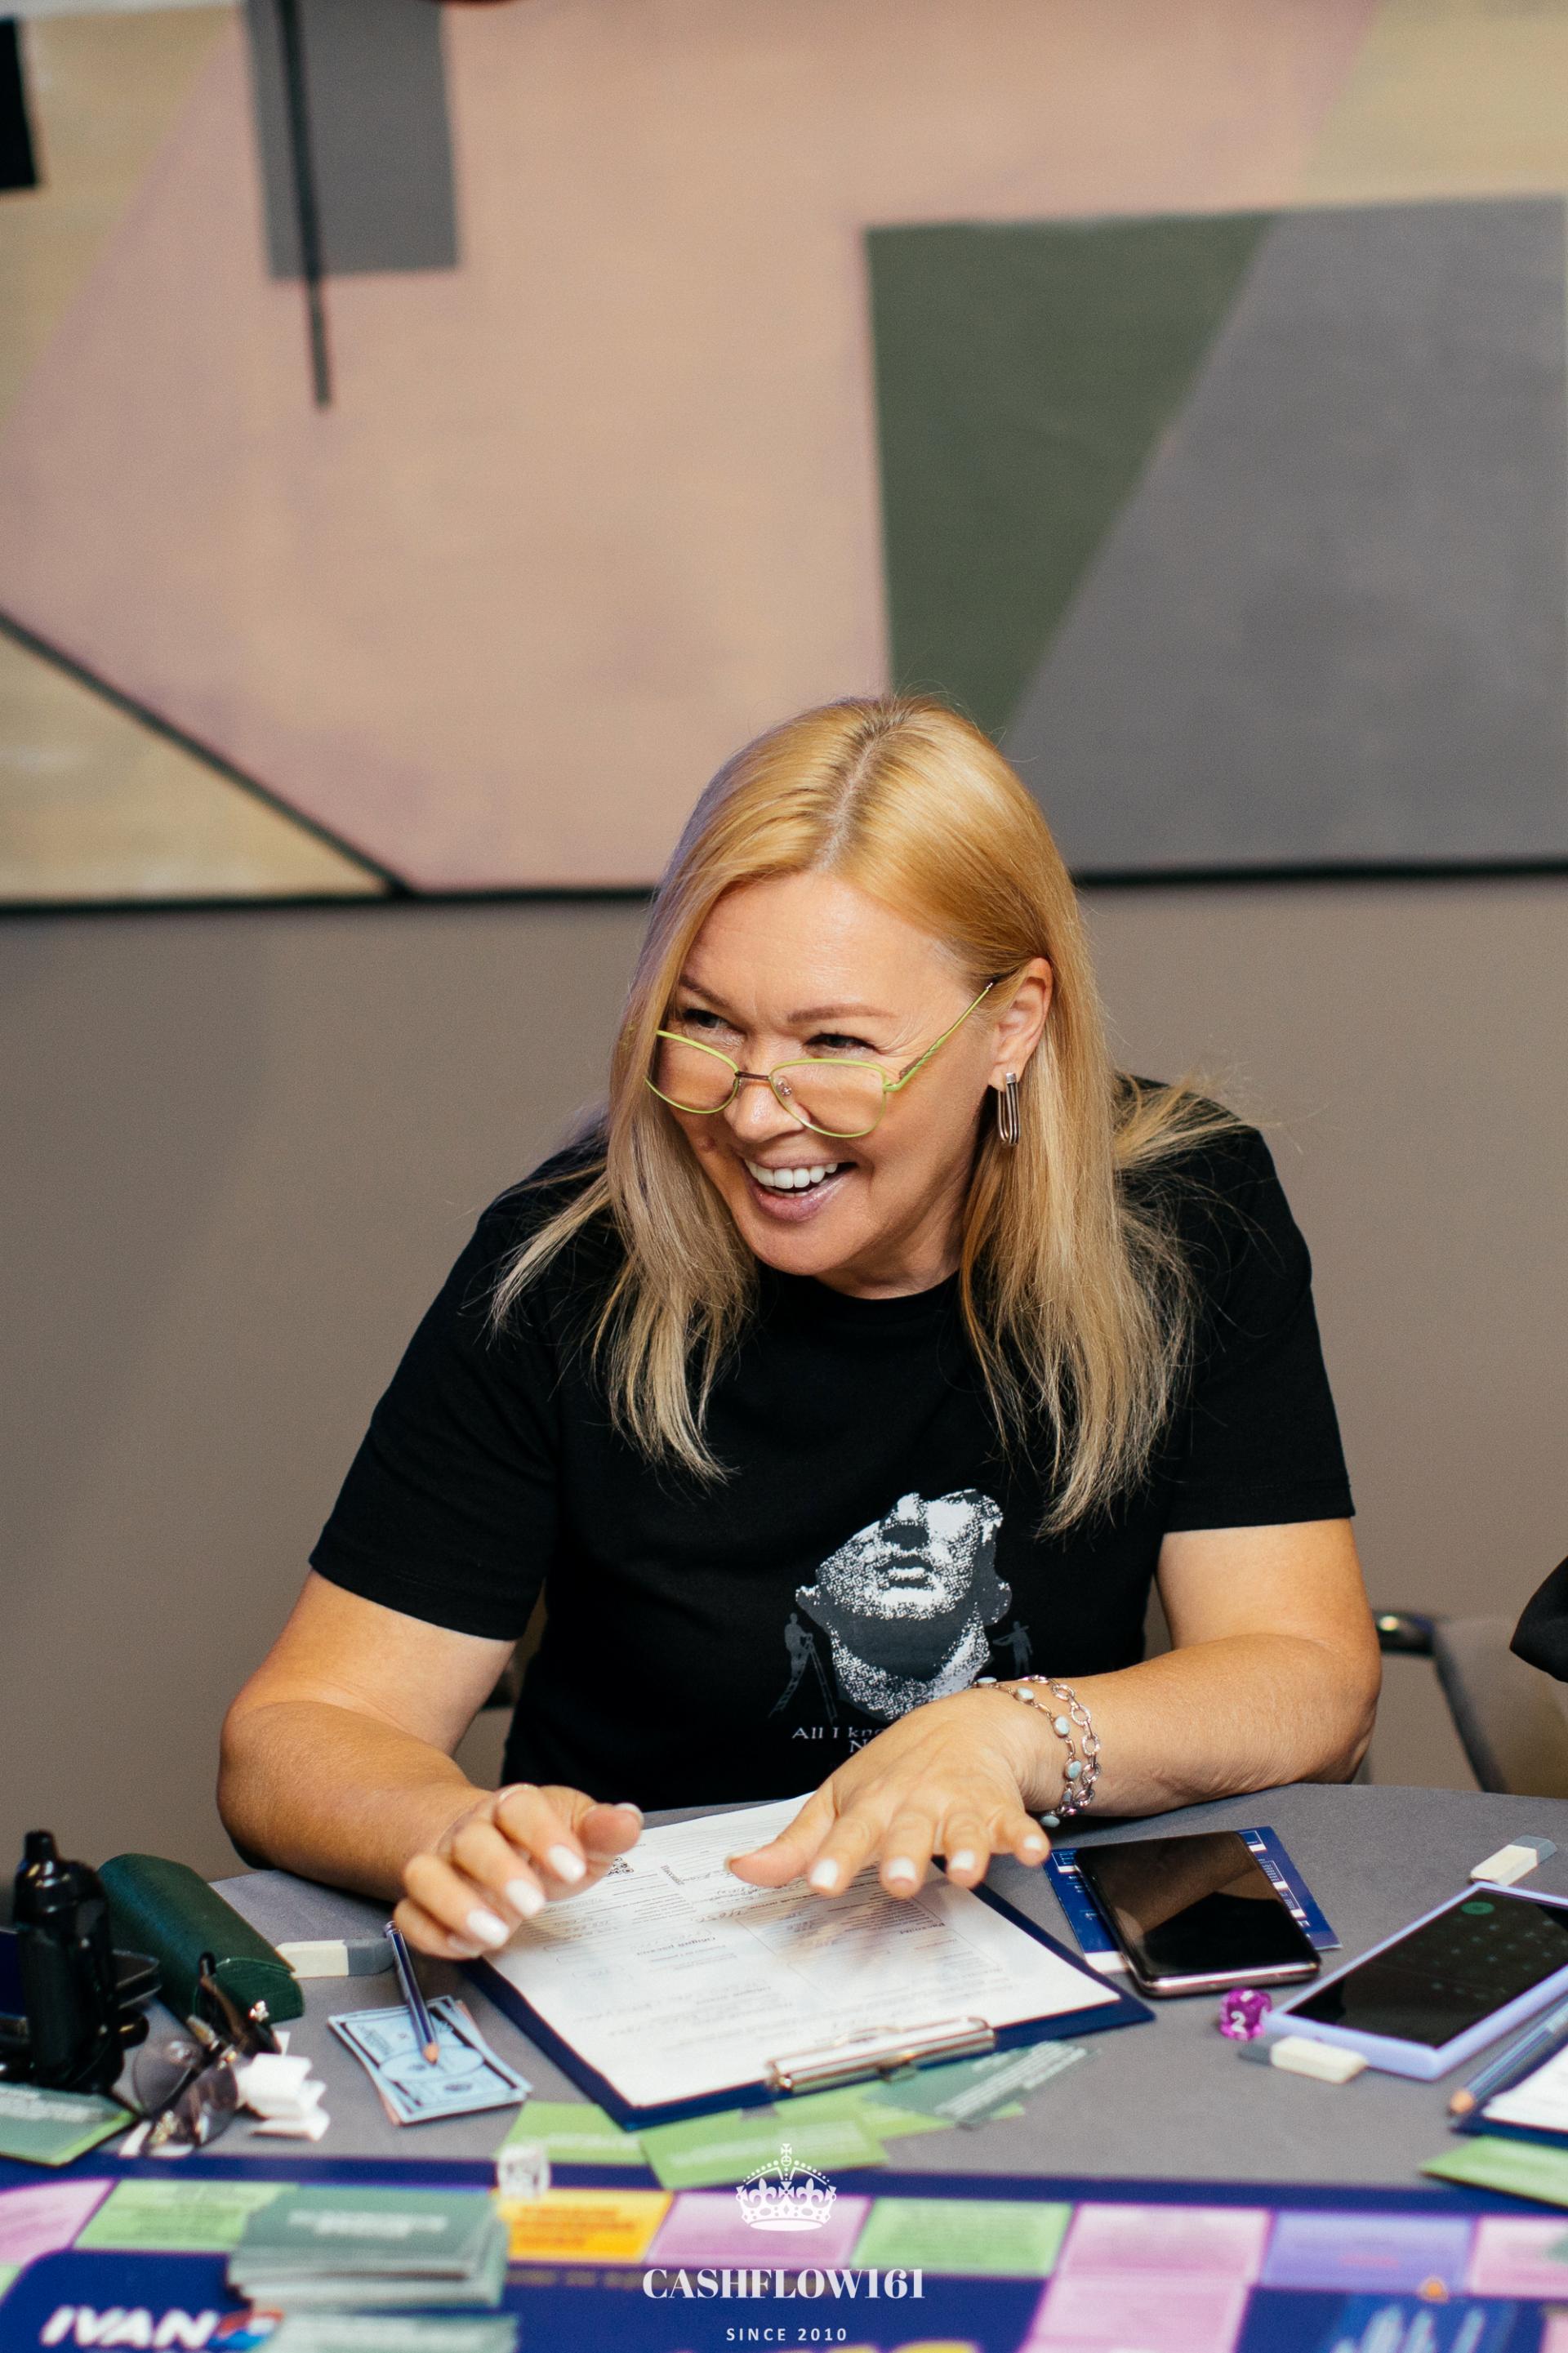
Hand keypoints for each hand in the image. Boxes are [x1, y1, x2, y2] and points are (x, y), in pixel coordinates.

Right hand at [394, 1784, 642, 1957]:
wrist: (489, 1843)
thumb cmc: (540, 1842)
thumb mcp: (580, 1834)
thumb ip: (602, 1830)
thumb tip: (628, 1819)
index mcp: (513, 1807)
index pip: (520, 1807)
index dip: (544, 1835)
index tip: (573, 1867)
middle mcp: (470, 1832)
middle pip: (471, 1840)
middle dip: (500, 1872)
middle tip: (534, 1904)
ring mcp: (440, 1865)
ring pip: (425, 1874)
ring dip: (456, 1904)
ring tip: (496, 1934)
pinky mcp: (421, 1902)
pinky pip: (408, 1914)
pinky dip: (430, 1933)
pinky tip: (465, 1947)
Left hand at [726, 1687, 1049, 1899]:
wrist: (969, 1723)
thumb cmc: (896, 1770)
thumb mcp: (840, 1800)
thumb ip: (796, 1843)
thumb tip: (740, 1871)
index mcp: (871, 1805)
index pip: (847, 1834)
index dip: (833, 1859)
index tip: (819, 1882)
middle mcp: (914, 1804)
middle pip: (908, 1832)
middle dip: (904, 1855)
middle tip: (899, 1881)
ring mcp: (958, 1806)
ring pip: (963, 1829)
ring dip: (966, 1848)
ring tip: (965, 1870)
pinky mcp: (999, 1810)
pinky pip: (1014, 1825)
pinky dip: (1025, 1837)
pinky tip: (1031, 1850)